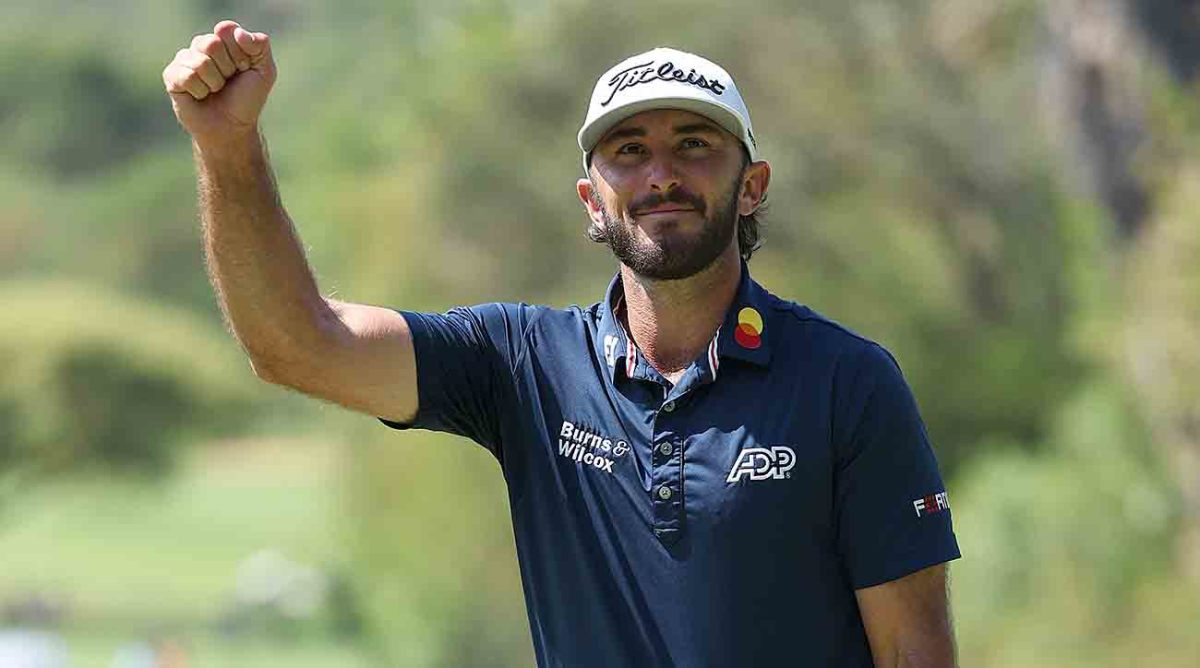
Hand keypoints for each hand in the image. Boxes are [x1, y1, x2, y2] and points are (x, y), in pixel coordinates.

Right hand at [162, 20, 276, 143]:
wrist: (232, 127)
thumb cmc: (246, 99)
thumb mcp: (264, 71)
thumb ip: (260, 45)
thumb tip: (237, 32)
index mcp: (223, 39)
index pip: (227, 30)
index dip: (240, 53)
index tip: (244, 69)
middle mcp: (201, 45)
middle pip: (212, 43)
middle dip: (227, 68)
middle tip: (228, 81)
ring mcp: (184, 59)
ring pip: (200, 62)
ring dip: (214, 83)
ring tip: (214, 90)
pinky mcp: (171, 75)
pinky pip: (187, 76)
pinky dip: (200, 91)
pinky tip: (200, 96)